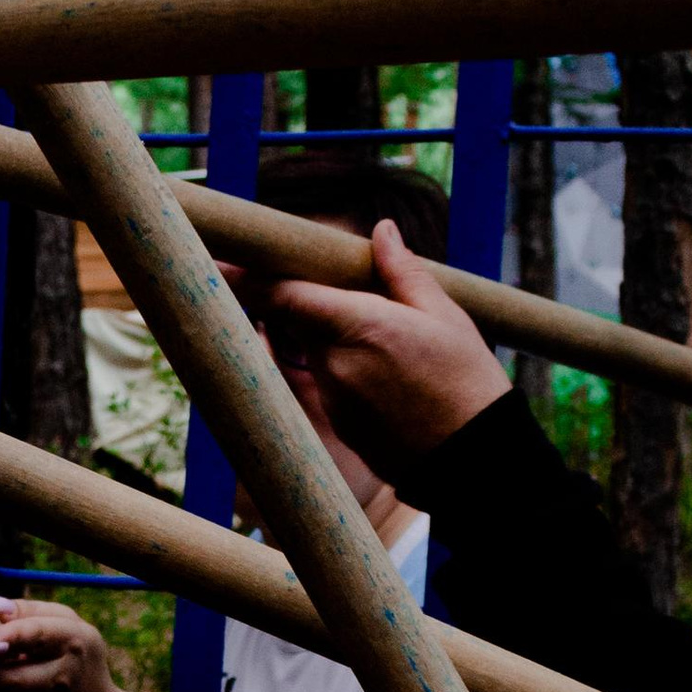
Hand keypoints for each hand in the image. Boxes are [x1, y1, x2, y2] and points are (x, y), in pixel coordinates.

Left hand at [262, 219, 509, 466]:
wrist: (474, 461)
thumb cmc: (467, 382)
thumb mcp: (445, 315)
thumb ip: (403, 271)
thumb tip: (382, 231)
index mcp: (359, 326)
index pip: (284, 296)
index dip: (248, 279)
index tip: (217, 266)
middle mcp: (334, 363)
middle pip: (295, 320)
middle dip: (303, 303)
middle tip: (334, 295)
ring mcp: (333, 397)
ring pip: (314, 351)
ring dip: (330, 336)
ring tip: (387, 344)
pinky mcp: (339, 422)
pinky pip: (328, 382)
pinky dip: (344, 367)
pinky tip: (388, 376)